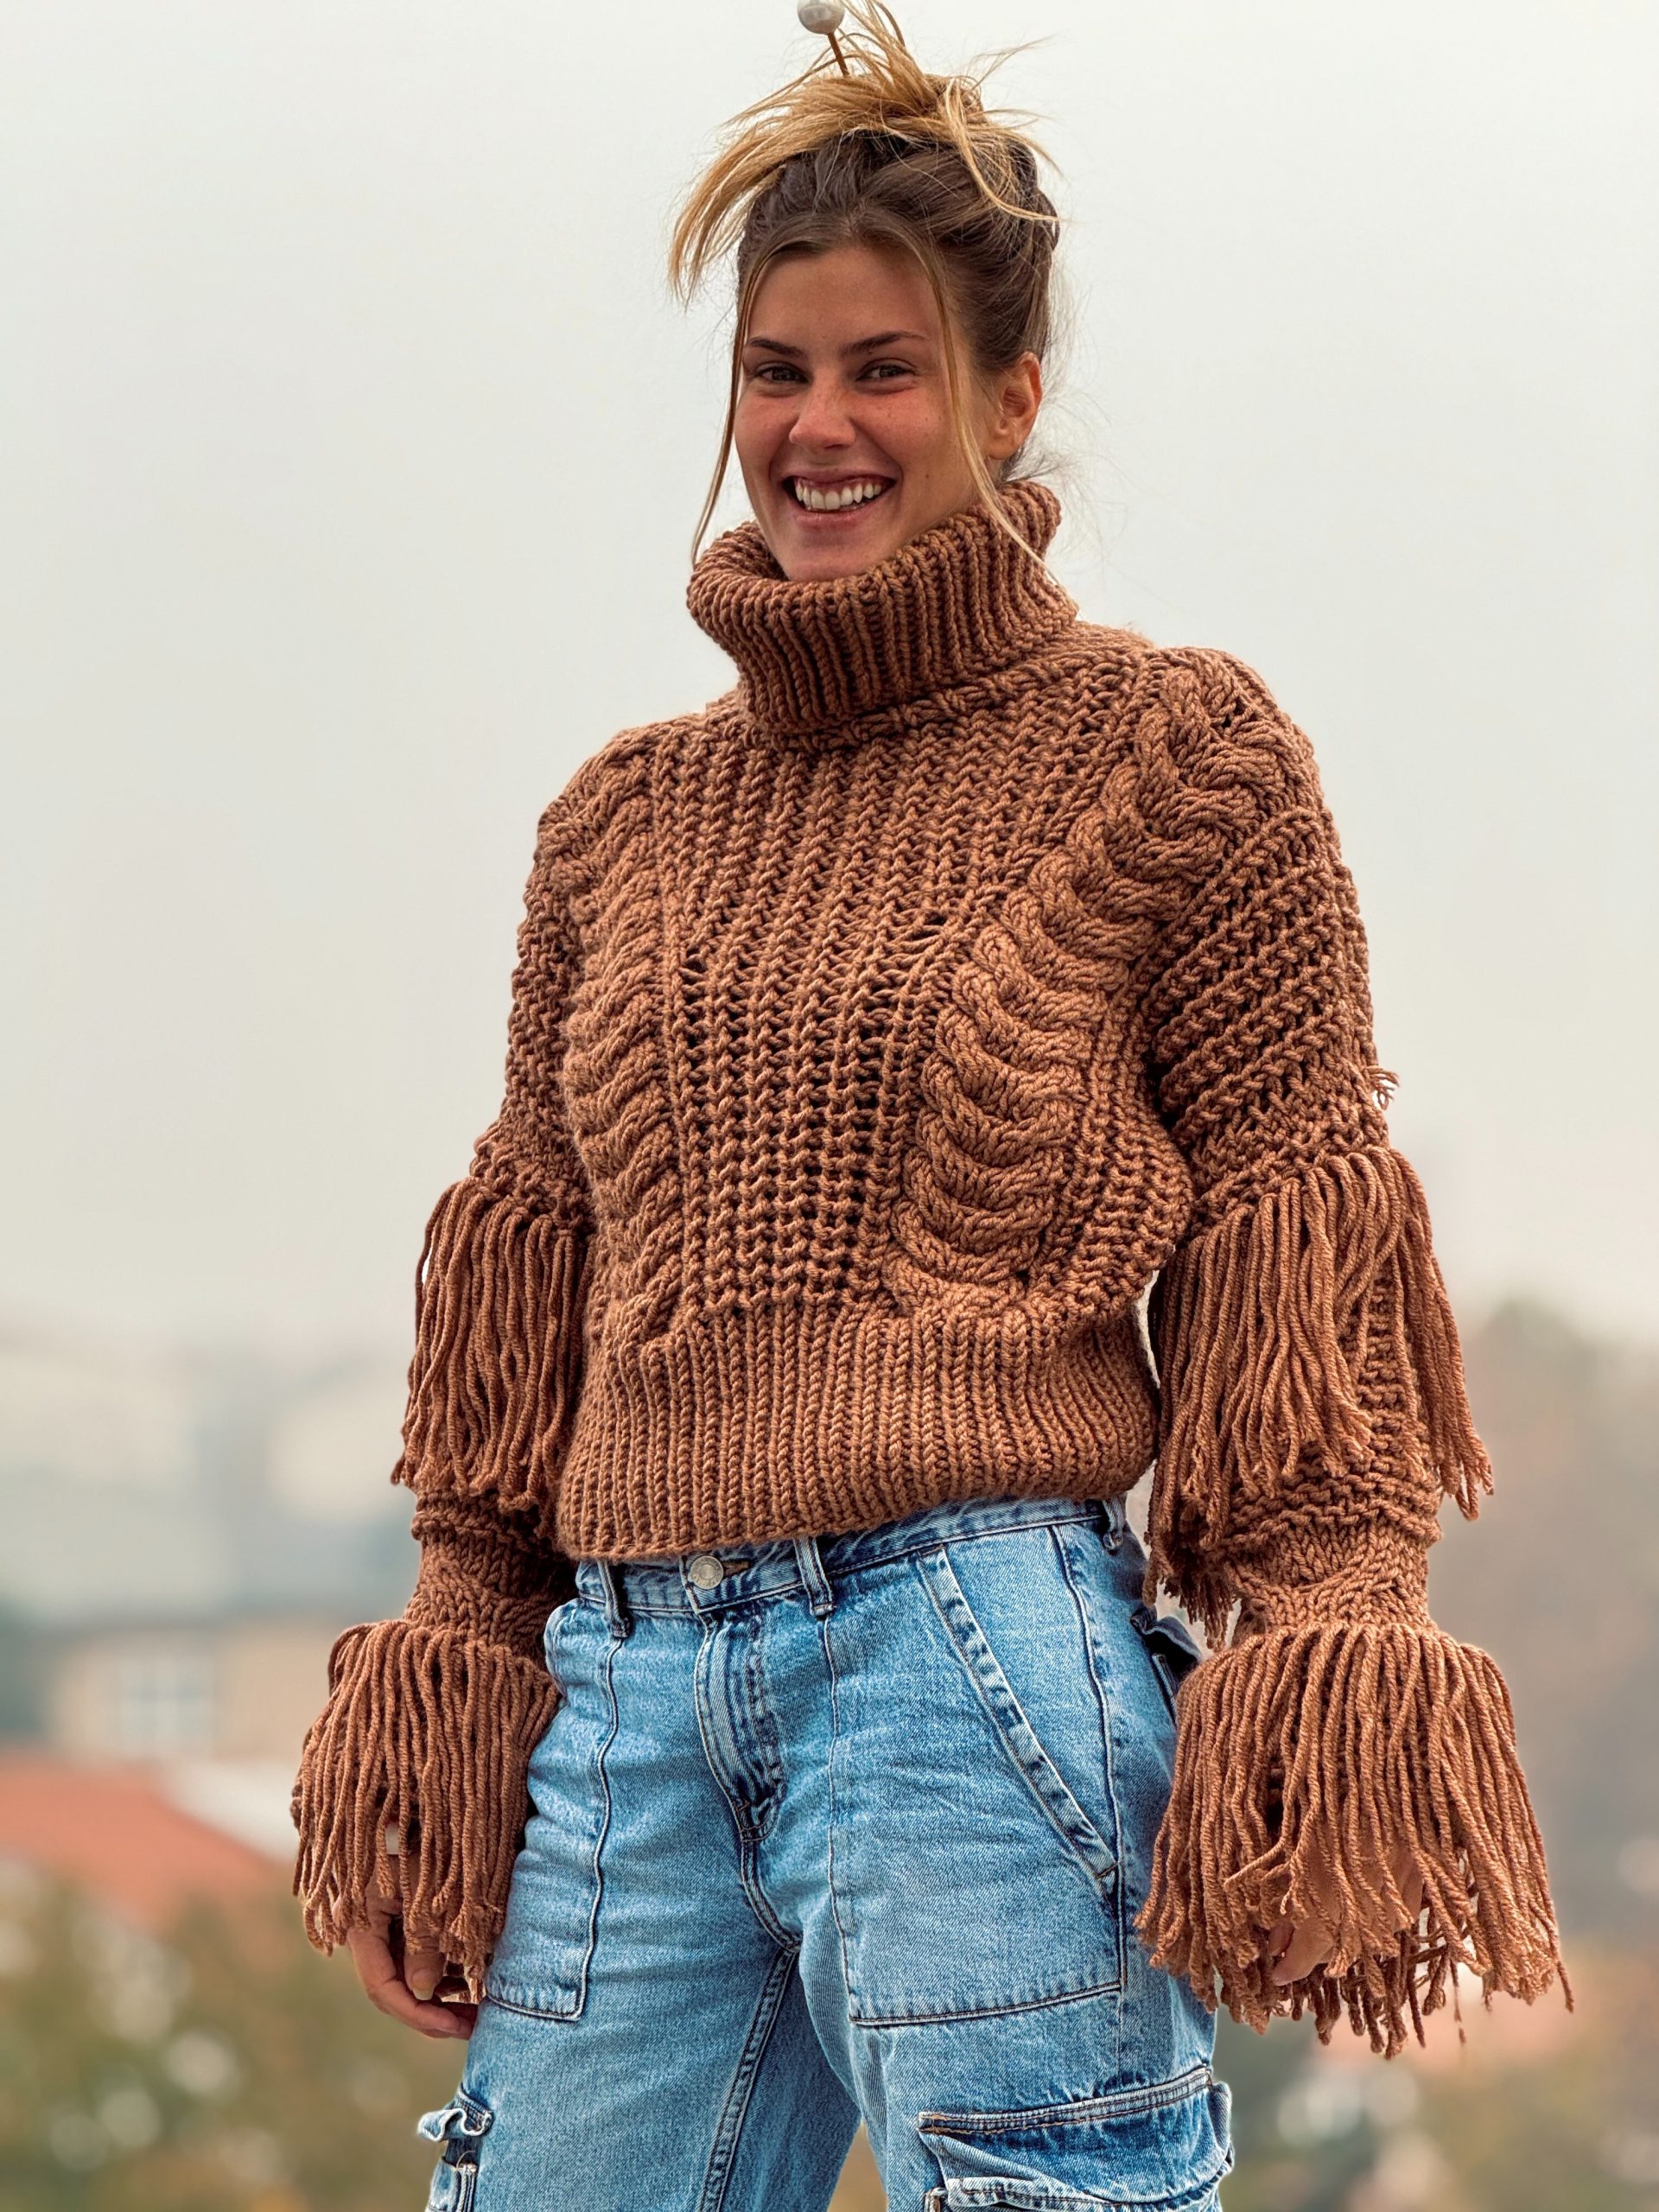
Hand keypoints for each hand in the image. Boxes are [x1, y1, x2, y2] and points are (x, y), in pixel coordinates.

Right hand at [343, 1828, 477, 2039]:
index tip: (456, 2028)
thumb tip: (425, 1993)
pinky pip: (418, 1953)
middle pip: (396, 1987)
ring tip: (479, 2005)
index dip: (419, 2015)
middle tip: (475, 2025)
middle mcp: (367, 1934)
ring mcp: (382, 1926)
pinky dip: (443, 1967)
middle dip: (434, 2011)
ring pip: (409, 1973)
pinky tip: (471, 1977)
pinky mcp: (399, 1916)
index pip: (383, 1989)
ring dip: (442, 1993)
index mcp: (360, 1929)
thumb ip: (423, 1941)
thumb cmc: (413, 1837)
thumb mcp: (422, 1889)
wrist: (402, 1801)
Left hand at [1264, 1836, 1425, 1986]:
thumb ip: (1285, 1907)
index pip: (1300, 1965)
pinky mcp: (1411, 1906)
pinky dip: (1364, 1918)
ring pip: (1358, 1942)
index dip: (1286, 1969)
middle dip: (1308, 1945)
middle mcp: (1360, 1937)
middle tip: (1291, 1928)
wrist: (1391, 1808)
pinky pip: (1382, 1923)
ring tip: (1322, 1908)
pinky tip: (1353, 1898)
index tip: (1276, 1972)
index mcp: (1325, 1929)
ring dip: (1338, 1932)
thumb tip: (1273, 1940)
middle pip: (1329, 1954)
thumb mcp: (1297, 1864)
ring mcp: (1390, 1924)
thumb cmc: (1332, 1826)